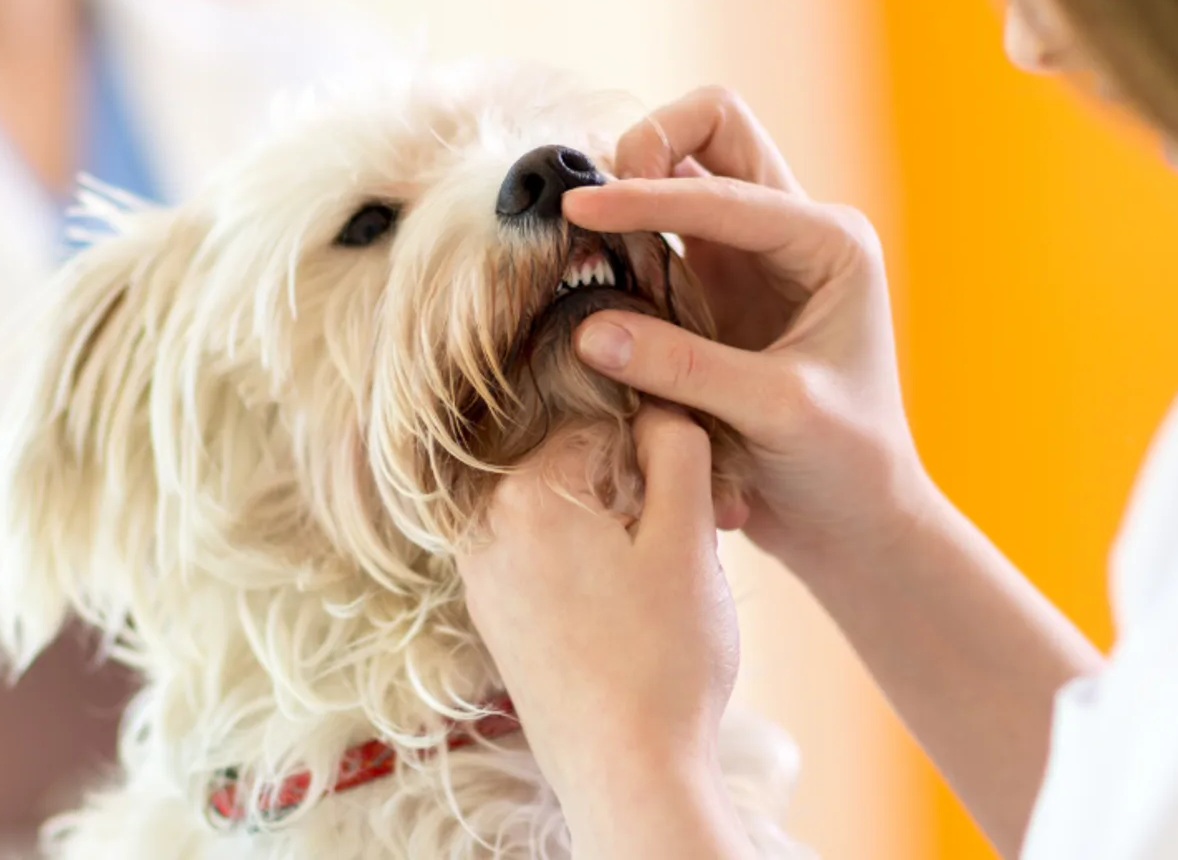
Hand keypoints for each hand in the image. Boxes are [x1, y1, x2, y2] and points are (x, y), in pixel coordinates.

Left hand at [459, 406, 751, 857]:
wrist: (625, 773)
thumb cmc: (664, 659)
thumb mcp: (689, 539)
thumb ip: (676, 450)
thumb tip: (657, 405)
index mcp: (529, 491)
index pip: (606, 425)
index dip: (662, 457)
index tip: (697, 504)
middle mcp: (486, 524)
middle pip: (577, 468)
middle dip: (635, 493)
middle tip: (689, 544)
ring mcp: (481, 572)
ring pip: (561, 512)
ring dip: (612, 529)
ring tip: (656, 583)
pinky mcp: (490, 613)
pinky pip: (540, 554)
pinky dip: (584, 564)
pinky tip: (622, 608)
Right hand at [566, 86, 934, 562]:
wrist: (853, 520)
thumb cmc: (843, 465)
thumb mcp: (775, 413)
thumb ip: (685, 367)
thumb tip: (588, 329)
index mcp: (828, 242)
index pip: (724, 188)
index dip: (647, 195)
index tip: (580, 211)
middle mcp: (790, 232)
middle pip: (711, 128)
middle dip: (649, 145)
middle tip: (595, 204)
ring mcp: (746, 256)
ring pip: (680, 169)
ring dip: (629, 189)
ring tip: (579, 237)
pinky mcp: (710, 289)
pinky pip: (656, 233)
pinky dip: (619, 238)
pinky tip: (588, 271)